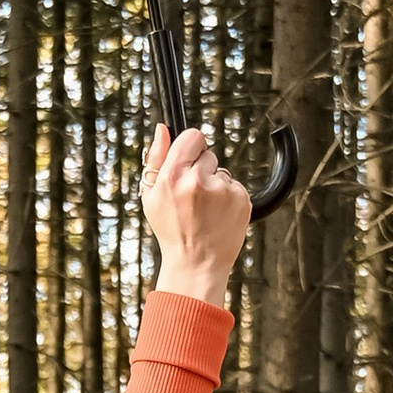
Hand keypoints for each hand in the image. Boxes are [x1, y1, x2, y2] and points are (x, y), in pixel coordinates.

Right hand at [141, 122, 252, 308]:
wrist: (196, 264)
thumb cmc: (171, 230)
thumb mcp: (151, 197)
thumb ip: (156, 158)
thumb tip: (163, 128)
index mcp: (173, 177)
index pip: (192, 136)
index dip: (190, 148)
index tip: (188, 162)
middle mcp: (198, 181)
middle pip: (208, 154)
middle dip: (201, 170)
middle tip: (193, 197)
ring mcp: (223, 190)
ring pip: (222, 172)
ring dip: (215, 186)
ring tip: (205, 211)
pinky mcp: (241, 199)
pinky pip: (235, 186)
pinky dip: (229, 198)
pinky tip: (218, 216)